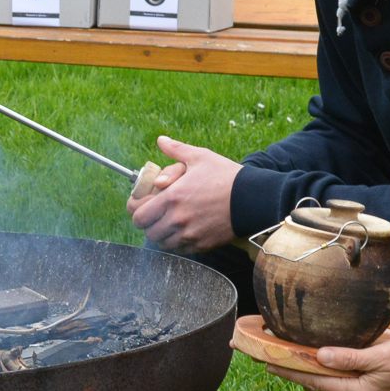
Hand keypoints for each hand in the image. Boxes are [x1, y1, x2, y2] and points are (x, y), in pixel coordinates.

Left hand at [127, 135, 241, 251]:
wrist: (253, 198)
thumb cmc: (226, 176)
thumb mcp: (200, 157)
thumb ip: (176, 150)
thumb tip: (161, 140)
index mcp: (172, 197)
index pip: (138, 216)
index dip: (136, 211)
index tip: (141, 206)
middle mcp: (177, 219)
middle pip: (148, 232)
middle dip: (149, 223)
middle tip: (155, 215)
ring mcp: (190, 234)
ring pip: (162, 243)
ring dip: (162, 234)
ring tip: (169, 223)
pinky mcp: (202, 245)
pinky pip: (180, 250)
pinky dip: (178, 243)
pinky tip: (184, 230)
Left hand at [267, 332, 389, 390]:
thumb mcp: (381, 355)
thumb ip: (349, 357)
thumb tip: (320, 356)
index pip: (315, 381)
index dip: (290, 371)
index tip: (266, 364)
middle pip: (321, 384)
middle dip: (300, 369)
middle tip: (274, 355)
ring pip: (335, 384)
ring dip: (321, 370)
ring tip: (301, 354)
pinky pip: (347, 386)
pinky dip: (338, 375)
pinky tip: (331, 362)